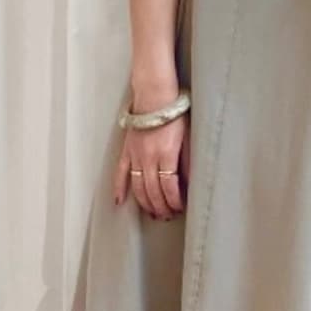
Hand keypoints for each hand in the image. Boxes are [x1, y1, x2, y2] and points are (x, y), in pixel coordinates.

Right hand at [113, 89, 188, 218]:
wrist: (154, 95)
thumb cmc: (174, 113)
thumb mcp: (188, 138)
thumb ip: (187, 162)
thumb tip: (191, 182)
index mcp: (167, 155)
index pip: (169, 186)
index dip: (174, 201)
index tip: (179, 208)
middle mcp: (149, 158)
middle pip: (153, 191)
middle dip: (161, 207)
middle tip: (167, 216)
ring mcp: (135, 155)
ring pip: (138, 187)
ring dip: (145, 204)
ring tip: (152, 214)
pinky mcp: (126, 151)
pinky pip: (120, 173)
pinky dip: (119, 188)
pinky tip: (119, 201)